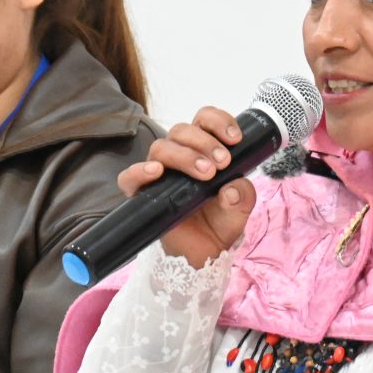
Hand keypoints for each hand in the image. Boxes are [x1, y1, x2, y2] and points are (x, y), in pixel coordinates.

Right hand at [116, 106, 257, 266]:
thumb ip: (243, 195)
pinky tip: (157, 172)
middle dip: (205, 142)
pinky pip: (129, 177)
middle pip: (181, 130)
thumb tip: (231, 188)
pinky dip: (140, 171)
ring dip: (184, 155)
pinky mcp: (142, 193)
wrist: (204, 253)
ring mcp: (158, 173)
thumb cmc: (219, 221)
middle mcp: (178, 156)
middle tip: (222, 163)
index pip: (204, 120)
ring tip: (206, 173)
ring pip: (161, 147)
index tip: (235, 138)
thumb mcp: (240, 208)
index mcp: (202, 149)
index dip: (218, 121)